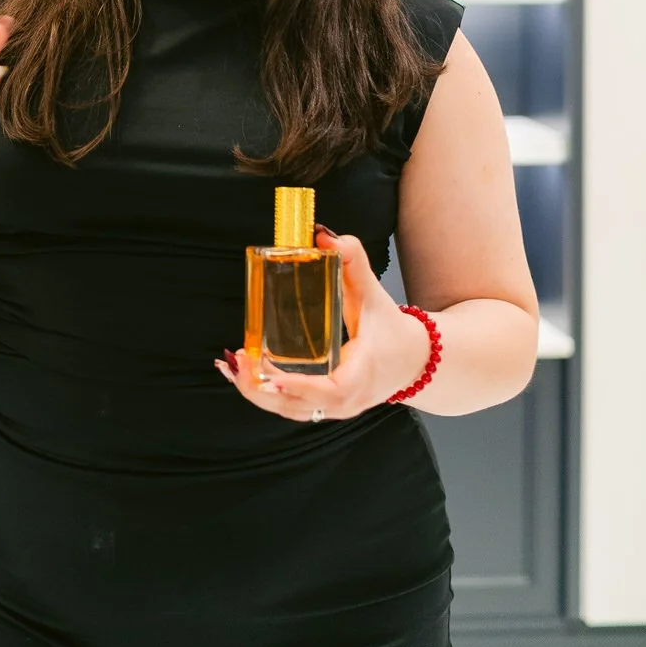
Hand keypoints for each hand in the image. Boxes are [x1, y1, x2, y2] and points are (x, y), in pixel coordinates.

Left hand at [214, 227, 431, 422]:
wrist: (413, 360)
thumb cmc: (392, 329)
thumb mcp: (374, 292)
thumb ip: (352, 259)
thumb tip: (322, 235)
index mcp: (361, 376)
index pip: (329, 391)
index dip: (298, 387)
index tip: (269, 377)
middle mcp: (347, 401)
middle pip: (297, 407)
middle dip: (261, 388)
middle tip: (238, 360)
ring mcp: (336, 410)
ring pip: (289, 411)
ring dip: (257, 392)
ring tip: (231, 364)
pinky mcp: (326, 409)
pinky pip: (291, 408)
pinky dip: (264, 395)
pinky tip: (241, 375)